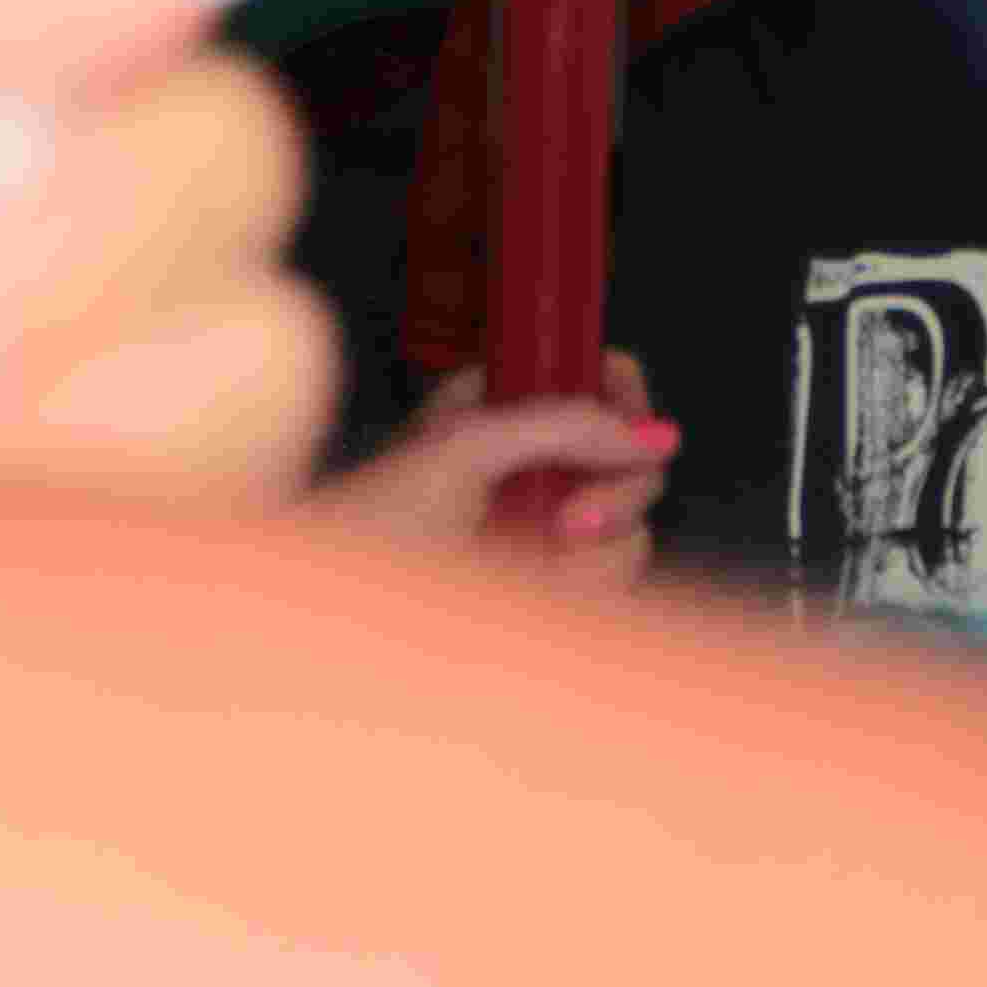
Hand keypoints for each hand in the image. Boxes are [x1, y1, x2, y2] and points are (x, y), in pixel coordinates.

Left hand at [321, 359, 674, 591]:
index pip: (602, 374)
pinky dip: (582, 583)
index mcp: (508, 398)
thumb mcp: (463, 447)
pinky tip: (530, 584)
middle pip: (635, 454)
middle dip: (618, 488)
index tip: (625, 429)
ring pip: (632, 524)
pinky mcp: (552, 579)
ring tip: (531, 557)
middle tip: (568, 521)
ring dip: (596, 547)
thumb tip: (652, 435)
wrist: (334, 612)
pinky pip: (610, 575)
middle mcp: (537, 455)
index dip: (624, 396)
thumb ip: (559, 426)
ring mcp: (547, 521)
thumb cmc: (372, 518)